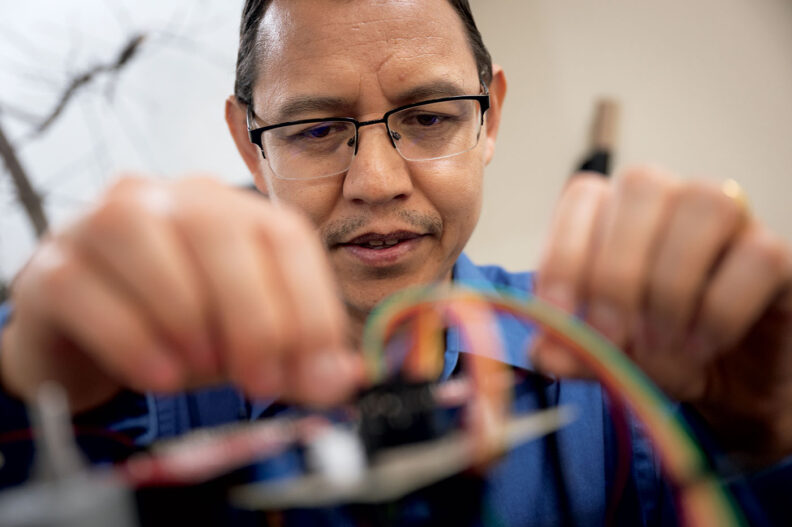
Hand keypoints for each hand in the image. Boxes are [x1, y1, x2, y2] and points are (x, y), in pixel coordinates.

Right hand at [0, 177, 359, 411]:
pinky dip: (130, 337)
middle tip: (262, 380)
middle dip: (252, 313)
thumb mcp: (243, 347)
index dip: (310, 302)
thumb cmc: (176, 333)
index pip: (284, 234)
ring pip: (144, 236)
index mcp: (228, 211)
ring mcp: (100, 222)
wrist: (87, 341)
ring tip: (204, 371)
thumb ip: (294, 361)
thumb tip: (345, 378)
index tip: (317, 367)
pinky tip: (159, 375)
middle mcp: (167, 200)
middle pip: (219, 229)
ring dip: (187, 314)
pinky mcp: (51, 265)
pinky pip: (85, 286)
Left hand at [534, 166, 791, 461]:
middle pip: (642, 184)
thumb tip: (544, 352)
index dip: (564, 253)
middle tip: (613, 336)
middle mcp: (673, 202)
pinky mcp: (778, 255)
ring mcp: (732, 222)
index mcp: (619, 213)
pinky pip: (758, 254)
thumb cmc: (662, 351)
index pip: (585, 195)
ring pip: (704, 204)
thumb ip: (573, 350)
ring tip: (662, 342)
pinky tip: (701, 346)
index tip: (558, 317)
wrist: (732, 383)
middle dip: (616, 271)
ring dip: (671, 284)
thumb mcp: (609, 357)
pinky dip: (720, 309)